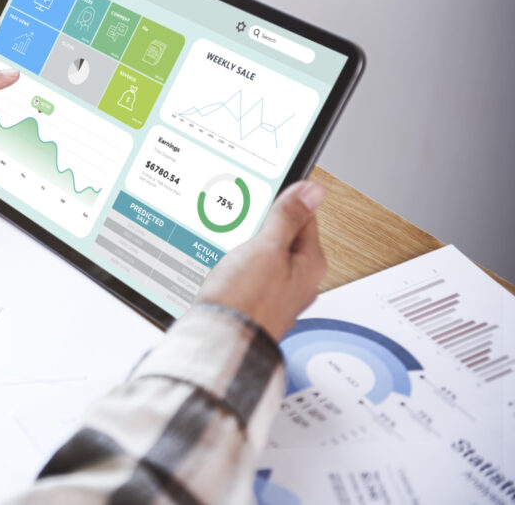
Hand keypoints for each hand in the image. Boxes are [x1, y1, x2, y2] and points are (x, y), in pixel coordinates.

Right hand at [195, 180, 327, 339]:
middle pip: (284, 237)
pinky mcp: (256, 304)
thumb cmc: (246, 302)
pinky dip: (238, 267)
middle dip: (263, 226)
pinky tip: (225, 269)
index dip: (284, 200)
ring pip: (266, 257)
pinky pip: (251, 275)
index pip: (305, 216)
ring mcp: (277, 295)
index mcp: (310, 264)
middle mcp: (299, 282)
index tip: (265, 192)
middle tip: (242, 221)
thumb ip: (288, 217)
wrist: (220, 344)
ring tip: (231, 246)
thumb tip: (313, 190)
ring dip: (247, 248)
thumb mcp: (267, 248)